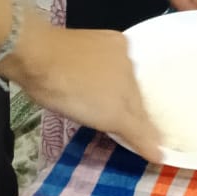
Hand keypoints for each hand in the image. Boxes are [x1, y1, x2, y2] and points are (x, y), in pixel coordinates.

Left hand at [6, 11, 161, 159]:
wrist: (34, 57)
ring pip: (114, 78)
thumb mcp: (108, 117)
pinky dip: (95, 81)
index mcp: (133, 64)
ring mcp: (102, 44)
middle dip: (125, 109)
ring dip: (109, 95)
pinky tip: (85, 91)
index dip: (140, 125)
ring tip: (94, 111)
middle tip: (111, 129)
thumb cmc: (71, 88)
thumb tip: (163, 154)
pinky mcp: (84, 42)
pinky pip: (98, 67)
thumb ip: (138, 133)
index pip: (143, 104)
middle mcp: (123, 52)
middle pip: (130, 90)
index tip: (135, 143)